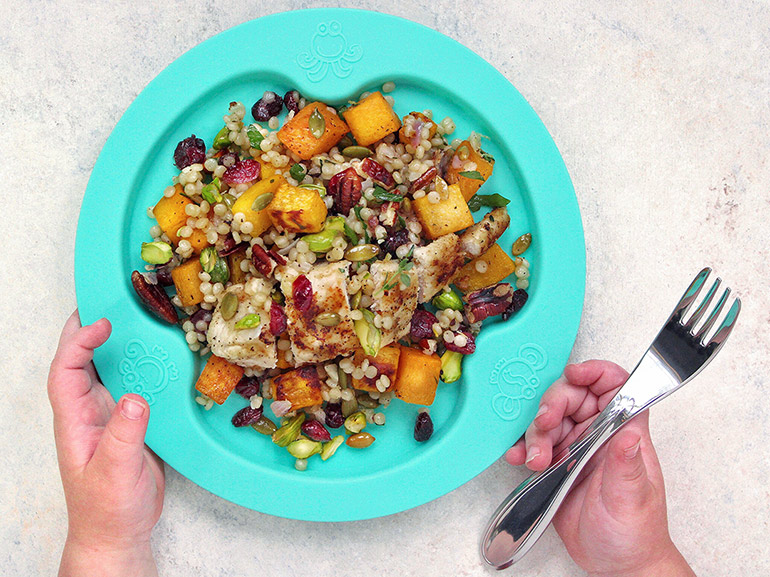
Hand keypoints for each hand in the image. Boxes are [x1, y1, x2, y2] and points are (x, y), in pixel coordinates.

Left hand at [48, 311, 163, 576]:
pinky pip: (130, 386)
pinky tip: (156, 359)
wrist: (119, 533)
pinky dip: (139, 367)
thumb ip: (124, 436)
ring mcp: (107, 418)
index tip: (102, 323)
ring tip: (131, 320)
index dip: (78, 343)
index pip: (66, 371)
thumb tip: (136, 399)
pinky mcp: (128, 425)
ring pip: (104, 372)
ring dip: (113, 346)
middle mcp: (88, 413)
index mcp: (74, 420)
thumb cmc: (108, 509)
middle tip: (107, 301)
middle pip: (80, 363)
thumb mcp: (115, 473)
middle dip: (86, 331)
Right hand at [505, 360, 695, 576]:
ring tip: (536, 457)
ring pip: (549, 418)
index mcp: (625, 432)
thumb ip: (627, 464)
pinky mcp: (557, 463)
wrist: (616, 564)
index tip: (574, 375)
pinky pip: (534, 443)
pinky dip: (523, 447)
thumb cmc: (635, 533)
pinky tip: (521, 458)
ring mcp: (577, 447)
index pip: (615, 385)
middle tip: (544, 423)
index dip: (595, 372)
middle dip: (552, 404)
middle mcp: (600, 434)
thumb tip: (629, 432)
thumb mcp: (631, 498)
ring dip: (535, 431)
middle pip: (573, 396)